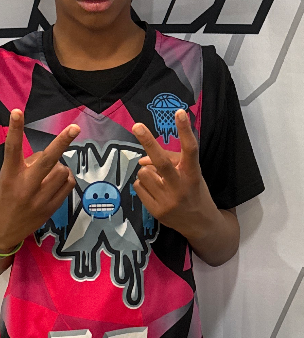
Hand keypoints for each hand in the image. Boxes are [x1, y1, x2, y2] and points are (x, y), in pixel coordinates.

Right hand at [0, 109, 79, 251]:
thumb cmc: (1, 200)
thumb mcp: (5, 180)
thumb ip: (23, 166)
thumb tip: (46, 156)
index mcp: (9, 176)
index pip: (12, 148)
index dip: (15, 129)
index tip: (17, 111)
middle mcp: (25, 186)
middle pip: (48, 160)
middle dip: (62, 141)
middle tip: (75, 128)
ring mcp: (40, 199)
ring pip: (62, 170)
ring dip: (59, 166)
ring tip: (49, 173)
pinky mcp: (51, 208)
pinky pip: (68, 184)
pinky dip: (65, 178)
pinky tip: (57, 181)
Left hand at [132, 109, 217, 239]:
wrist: (201, 225)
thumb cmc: (194, 191)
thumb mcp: (191, 174)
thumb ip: (171, 161)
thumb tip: (142, 159)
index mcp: (193, 174)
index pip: (190, 149)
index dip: (185, 130)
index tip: (179, 112)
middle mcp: (181, 187)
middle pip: (161, 162)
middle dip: (148, 142)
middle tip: (137, 126)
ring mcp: (167, 201)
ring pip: (144, 172)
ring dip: (147, 172)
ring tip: (159, 180)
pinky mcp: (156, 211)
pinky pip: (138, 186)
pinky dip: (143, 184)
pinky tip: (155, 191)